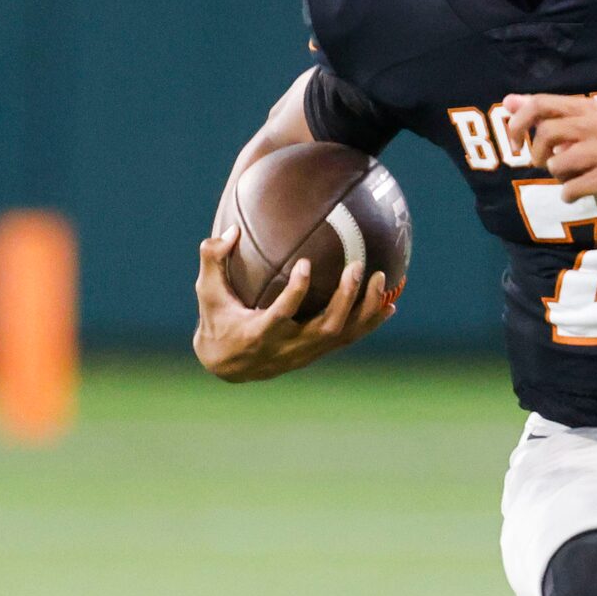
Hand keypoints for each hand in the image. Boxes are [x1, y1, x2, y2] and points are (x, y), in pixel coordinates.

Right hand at [192, 230, 390, 382]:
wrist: (228, 365)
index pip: (282, 314)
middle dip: (346, 298)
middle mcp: (287, 347)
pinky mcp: (317, 353)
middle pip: (325, 327)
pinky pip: (349, 339)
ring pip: (343, 334)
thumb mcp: (207, 292)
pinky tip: (389, 304)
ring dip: (365, 308)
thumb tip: (231, 230)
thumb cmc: (217, 320)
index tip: (306, 264)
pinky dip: (369, 323)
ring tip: (380, 279)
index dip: (297, 292)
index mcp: (259, 332)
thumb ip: (213, 259)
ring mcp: (306, 352)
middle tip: (358, 266)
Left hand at [500, 93, 596, 224]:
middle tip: (548, 166)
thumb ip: (543, 116)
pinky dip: (569, 195)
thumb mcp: (573, 134)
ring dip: (558, 177)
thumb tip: (509, 100)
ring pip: (558, 163)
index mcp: (590, 108)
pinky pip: (572, 188)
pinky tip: (580, 193)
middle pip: (547, 133)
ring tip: (573, 178)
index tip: (515, 145)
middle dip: (538, 156)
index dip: (518, 123)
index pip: (541, 103)